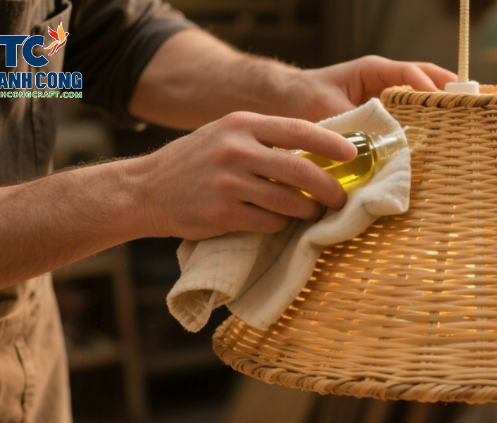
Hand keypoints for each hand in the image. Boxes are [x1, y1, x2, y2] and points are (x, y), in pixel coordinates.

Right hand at [130, 112, 356, 239]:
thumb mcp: (226, 135)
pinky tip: (277, 222)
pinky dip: (280, 225)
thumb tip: (317, 153)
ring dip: (308, 211)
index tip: (352, 155)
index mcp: (242, 124)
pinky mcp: (222, 213)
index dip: (331, 144)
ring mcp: (228, 182)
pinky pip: (269, 222)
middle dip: (329, 188)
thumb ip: (264, 139)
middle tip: (340, 198)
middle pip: (301, 170)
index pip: (299, 130)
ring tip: (312, 212)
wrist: (144, 190)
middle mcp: (236, 150)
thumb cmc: (194, 162)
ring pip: (290, 201)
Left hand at [283, 56, 457, 121]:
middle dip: (446, 91)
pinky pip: (408, 115)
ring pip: (420, 97)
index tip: (441, 101)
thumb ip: (353, 124)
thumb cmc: (305, 97)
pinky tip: (436, 137)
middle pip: (424, 79)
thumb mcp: (328, 109)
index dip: (427, 86)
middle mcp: (384, 81)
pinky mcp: (382, 113)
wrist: (289, 100)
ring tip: (462, 121)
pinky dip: (423, 122)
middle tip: (469, 106)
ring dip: (438, 107)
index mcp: (373, 71)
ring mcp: (385, 96)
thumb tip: (374, 145)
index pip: (410, 72)